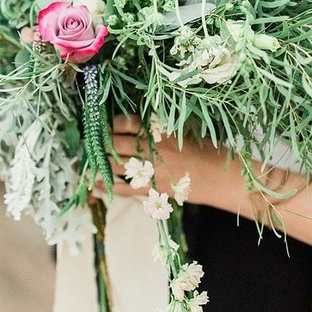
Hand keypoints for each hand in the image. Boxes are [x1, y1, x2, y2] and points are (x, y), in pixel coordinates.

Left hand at [99, 114, 230, 205]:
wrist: (221, 179)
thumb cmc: (207, 151)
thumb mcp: (185, 132)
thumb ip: (161, 128)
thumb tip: (136, 124)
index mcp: (162, 132)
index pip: (128, 123)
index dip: (114, 122)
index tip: (109, 122)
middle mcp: (153, 150)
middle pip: (116, 143)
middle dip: (101, 141)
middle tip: (94, 139)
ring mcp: (151, 171)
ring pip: (115, 165)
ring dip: (99, 161)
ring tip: (90, 159)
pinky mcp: (152, 190)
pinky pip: (122, 188)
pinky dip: (106, 185)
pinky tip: (95, 183)